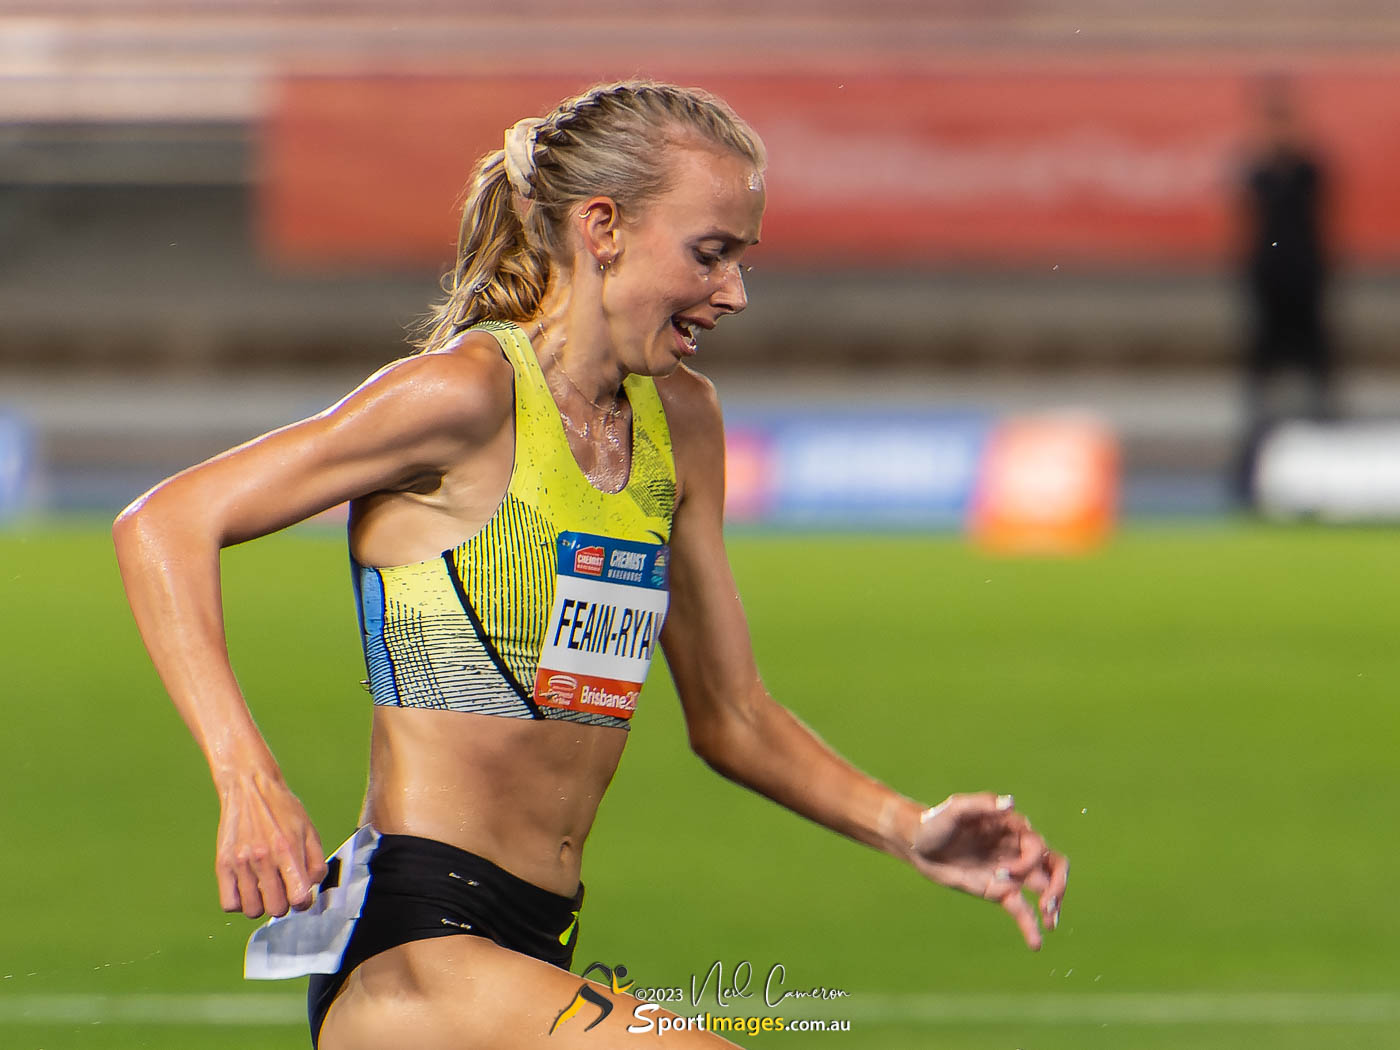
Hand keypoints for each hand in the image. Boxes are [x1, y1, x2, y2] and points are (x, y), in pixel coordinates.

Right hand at [214, 768, 327, 919]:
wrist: (250, 787)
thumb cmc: (281, 808)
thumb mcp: (308, 829)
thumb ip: (315, 861)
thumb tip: (311, 887)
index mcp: (288, 850)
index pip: (299, 897)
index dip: (303, 902)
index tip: (301, 896)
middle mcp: (264, 858)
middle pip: (276, 908)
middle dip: (283, 904)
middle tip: (282, 891)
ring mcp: (241, 863)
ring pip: (252, 910)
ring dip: (261, 905)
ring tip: (264, 890)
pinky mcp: (223, 864)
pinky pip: (229, 903)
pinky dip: (240, 902)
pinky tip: (247, 888)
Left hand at [909, 792, 1067, 950]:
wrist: (917, 845)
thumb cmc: (936, 821)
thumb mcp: (955, 809)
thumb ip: (983, 804)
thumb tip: (1011, 803)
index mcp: (1011, 827)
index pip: (1037, 846)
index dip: (1028, 861)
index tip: (1004, 872)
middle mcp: (1016, 849)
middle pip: (1053, 865)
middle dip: (1058, 884)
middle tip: (1048, 903)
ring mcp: (1010, 871)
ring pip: (1044, 887)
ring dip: (1053, 903)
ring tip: (1050, 923)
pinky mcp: (998, 891)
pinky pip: (1021, 909)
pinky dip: (1030, 926)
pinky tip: (1036, 943)